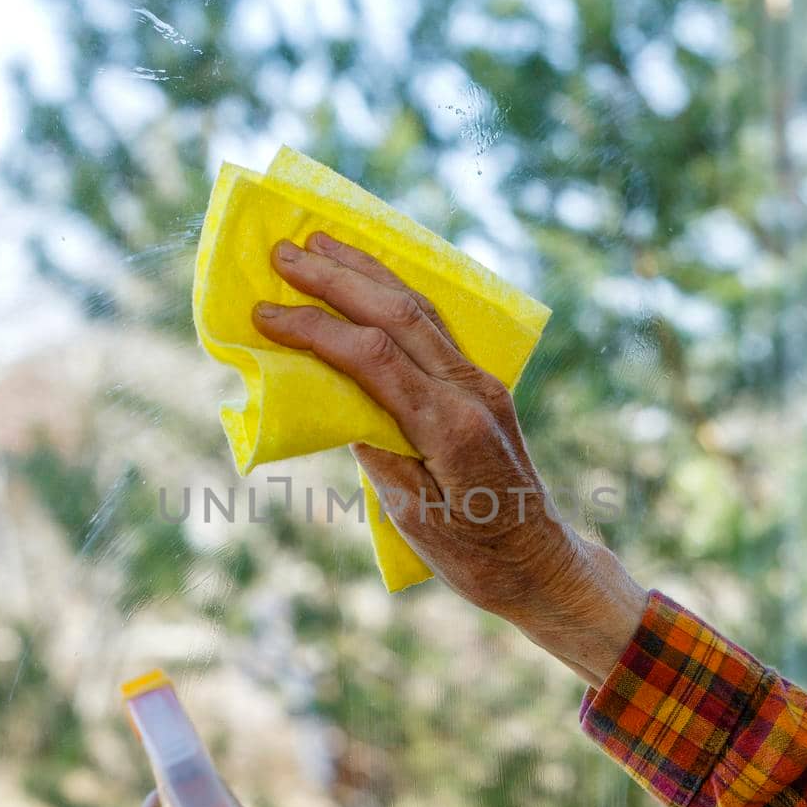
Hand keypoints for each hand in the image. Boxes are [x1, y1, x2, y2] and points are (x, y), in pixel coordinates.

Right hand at [254, 231, 645, 686]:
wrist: (541, 564)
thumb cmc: (475, 557)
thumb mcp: (412, 516)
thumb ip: (378, 451)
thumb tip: (338, 398)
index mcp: (451, 427)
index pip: (374, 356)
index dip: (316, 328)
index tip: (265, 313)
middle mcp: (471, 391)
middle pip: (398, 315)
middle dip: (337, 279)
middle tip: (283, 252)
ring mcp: (482, 383)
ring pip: (421, 309)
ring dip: (368, 272)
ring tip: (321, 243)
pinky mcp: (483, 385)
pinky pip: (435, 325)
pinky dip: (395, 293)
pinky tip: (371, 277)